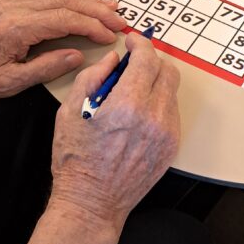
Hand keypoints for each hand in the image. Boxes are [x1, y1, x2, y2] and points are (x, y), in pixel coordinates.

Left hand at [0, 0, 126, 100]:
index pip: (65, 19)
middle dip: (96, 8)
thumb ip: (47, 67)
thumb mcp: (10, 82)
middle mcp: (13, 8)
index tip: (111, 35)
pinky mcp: (5, 3)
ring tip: (109, 6)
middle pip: (65, 0)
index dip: (92, 25)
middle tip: (119, 18)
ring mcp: (8, 2)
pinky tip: (79, 1)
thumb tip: (77, 55)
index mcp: (15, 28)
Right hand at [49, 33, 179, 232]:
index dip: (140, 44)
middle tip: (134, 62)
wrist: (92, 203)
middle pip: (168, 71)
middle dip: (151, 60)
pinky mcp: (172, 146)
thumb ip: (92, 76)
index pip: (146, 59)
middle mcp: (153, 117)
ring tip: (133, 91)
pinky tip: (140, 112)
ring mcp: (167, 133)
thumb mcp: (70, 111)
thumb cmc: (76, 160)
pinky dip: (160, 103)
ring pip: (172, 91)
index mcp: (127, 105)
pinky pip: (173, 112)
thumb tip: (113, 59)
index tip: (132, 41)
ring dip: (156, 82)